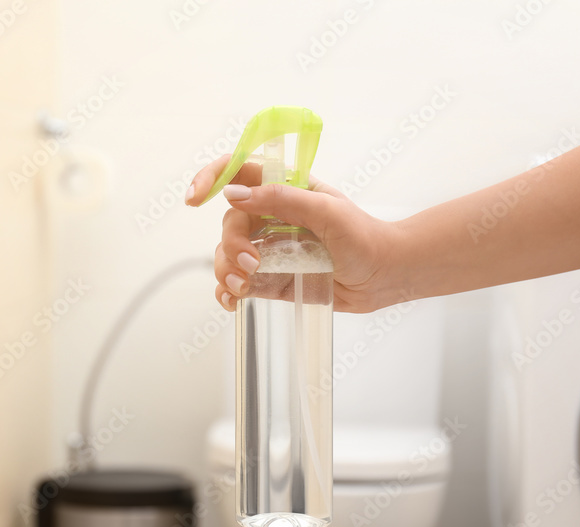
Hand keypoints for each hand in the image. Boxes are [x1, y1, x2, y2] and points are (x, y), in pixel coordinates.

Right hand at [186, 154, 403, 313]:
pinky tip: (232, 300)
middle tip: (253, 262)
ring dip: (227, 271)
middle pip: (230, 223)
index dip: (211, 178)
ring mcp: (270, 248)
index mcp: (285, 190)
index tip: (195, 198)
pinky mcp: (271, 277)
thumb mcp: (327, 211)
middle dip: (232, 245)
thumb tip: (234, 195)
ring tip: (245, 286)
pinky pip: (237, 282)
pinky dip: (227, 292)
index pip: (238, 172)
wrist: (384, 277)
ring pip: (227, 255)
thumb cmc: (364, 238)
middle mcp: (272, 217)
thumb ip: (282, 199)